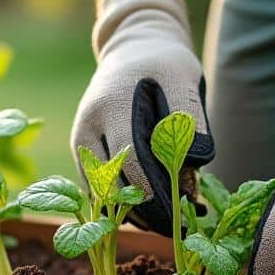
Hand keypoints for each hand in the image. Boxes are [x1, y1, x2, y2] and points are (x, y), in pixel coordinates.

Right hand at [72, 0, 213, 234]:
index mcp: (113, 105)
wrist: (133, 47)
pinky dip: (117, 202)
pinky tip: (145, 213)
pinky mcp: (81, 148)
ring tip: (161, 225)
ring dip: (128, 210)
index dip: (154, 190)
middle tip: (174, 228)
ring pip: (98, 189)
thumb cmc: (165, 64)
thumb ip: (191, 118)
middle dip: (143, 208)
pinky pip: (95, 185)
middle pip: (111, 181)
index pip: (132, 158)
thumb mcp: (185, 80)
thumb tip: (194, 163)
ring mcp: (80, 137)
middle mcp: (88, 123)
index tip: (179, 211)